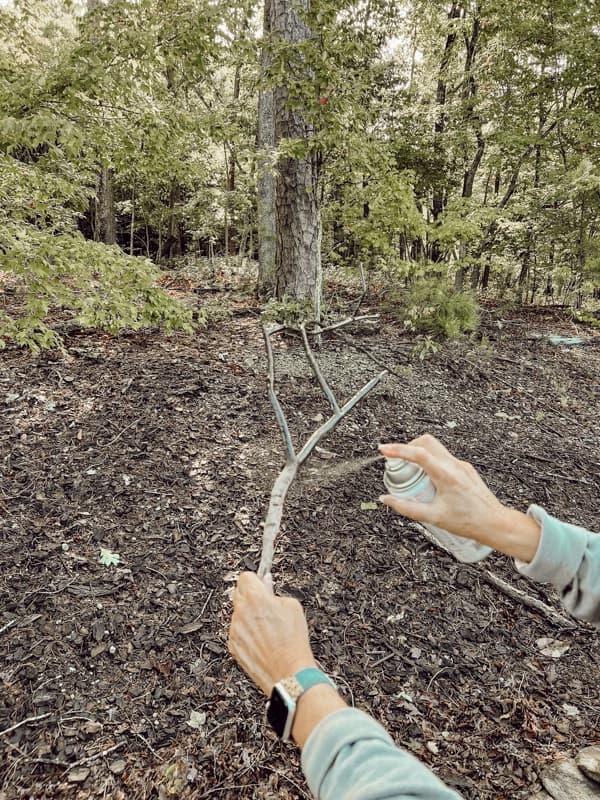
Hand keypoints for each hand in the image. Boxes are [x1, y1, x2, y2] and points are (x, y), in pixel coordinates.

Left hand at [228, 572, 316, 695]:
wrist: (289, 672)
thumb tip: (267, 585)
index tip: (261, 583)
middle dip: (250, 595)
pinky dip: (246, 633)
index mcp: (255, 598)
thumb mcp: (292, 607)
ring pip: (237, 614)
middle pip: (238, 593)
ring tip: (267, 628)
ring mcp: (234, 630)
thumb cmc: (293, 641)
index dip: (256, 579)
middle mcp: (241, 612)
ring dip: (248, 616)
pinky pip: (237, 632)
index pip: (246, 576)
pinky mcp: (233, 645)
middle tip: (265, 604)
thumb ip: (275, 593)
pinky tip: (262, 641)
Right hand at [379, 435, 540, 561]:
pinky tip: (429, 480)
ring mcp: (461, 466)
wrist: (494, 524)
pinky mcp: (465, 470)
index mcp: (446, 475)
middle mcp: (455, 466)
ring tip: (412, 473)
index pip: (418, 453)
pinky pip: (444, 458)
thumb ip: (407, 507)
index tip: (384, 450)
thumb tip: (388, 499)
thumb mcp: (433, 517)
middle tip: (397, 460)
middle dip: (408, 446)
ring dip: (420, 454)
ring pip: (436, 449)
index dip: (398, 449)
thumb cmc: (469, 522)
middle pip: (427, 442)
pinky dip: (431, 462)